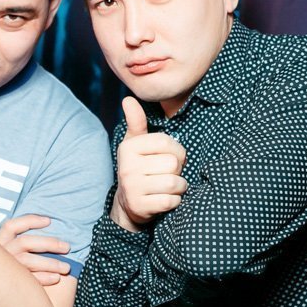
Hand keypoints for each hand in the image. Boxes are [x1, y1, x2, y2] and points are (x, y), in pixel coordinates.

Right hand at [0, 214, 71, 285]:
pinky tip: (56, 278)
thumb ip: (22, 244)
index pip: (11, 226)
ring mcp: (3, 271)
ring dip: (50, 263)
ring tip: (66, 267)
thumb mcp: (9, 253)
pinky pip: (28, 280)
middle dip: (48, 243)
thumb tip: (49, 230)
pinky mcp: (9, 286)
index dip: (29, 221)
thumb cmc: (11, 271)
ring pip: (27, 260)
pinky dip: (44, 278)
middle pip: (24, 242)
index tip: (49, 221)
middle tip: (67, 247)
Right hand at [110, 96, 186, 231]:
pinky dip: (175, 201)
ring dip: (179, 187)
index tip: (169, 157)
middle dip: (177, 170)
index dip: (176, 151)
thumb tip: (128, 99)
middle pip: (173, 163)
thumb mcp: (134, 143)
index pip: (166, 142)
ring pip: (174, 182)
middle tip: (167, 174)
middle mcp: (128, 167)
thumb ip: (136, 122)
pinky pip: (171, 201)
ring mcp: (133, 188)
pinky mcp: (140, 207)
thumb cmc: (137, 167)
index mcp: (129, 148)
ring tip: (169, 186)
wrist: (127, 204)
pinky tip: (165, 199)